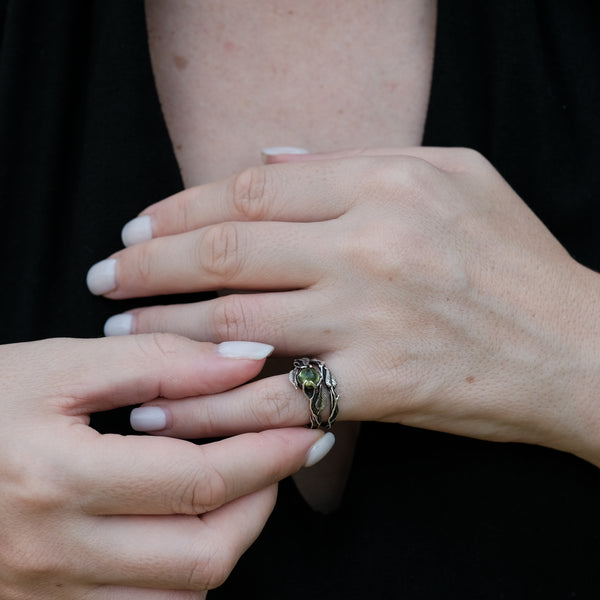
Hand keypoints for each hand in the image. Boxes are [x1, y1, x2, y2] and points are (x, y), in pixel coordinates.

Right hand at [0, 335, 329, 597]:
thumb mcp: (61, 366)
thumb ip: (160, 362)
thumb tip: (244, 363)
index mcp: (57, 481)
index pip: (200, 481)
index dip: (267, 455)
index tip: (307, 431)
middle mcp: (52, 555)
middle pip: (202, 553)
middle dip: (261, 503)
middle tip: (281, 457)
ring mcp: (46, 597)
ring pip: (180, 597)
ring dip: (228, 540)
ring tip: (241, 487)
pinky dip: (184, 573)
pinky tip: (186, 525)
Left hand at [87, 147, 599, 465]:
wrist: (575, 345)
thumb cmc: (514, 256)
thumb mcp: (452, 175)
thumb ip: (357, 158)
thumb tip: (272, 154)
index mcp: (385, 184)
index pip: (251, 188)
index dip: (180, 207)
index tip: (139, 226)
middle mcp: (369, 245)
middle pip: (226, 249)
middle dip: (149, 264)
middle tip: (104, 277)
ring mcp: (369, 318)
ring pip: (234, 322)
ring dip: (163, 329)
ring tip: (120, 335)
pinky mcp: (378, 386)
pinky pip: (274, 396)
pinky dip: (213, 405)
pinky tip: (169, 404)